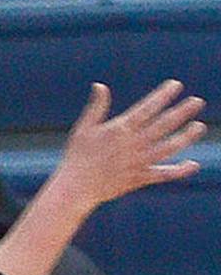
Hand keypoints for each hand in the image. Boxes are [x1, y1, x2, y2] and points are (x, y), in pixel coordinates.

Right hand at [59, 80, 204, 209]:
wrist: (75, 188)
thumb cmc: (76, 157)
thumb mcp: (83, 128)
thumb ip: (96, 107)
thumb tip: (100, 86)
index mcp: (120, 129)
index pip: (147, 108)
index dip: (163, 96)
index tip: (176, 85)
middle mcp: (133, 144)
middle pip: (162, 125)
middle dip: (181, 113)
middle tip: (198, 102)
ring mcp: (138, 162)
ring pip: (167, 147)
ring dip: (185, 137)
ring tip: (199, 127)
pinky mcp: (139, 179)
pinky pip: (162, 174)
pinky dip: (178, 170)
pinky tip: (193, 164)